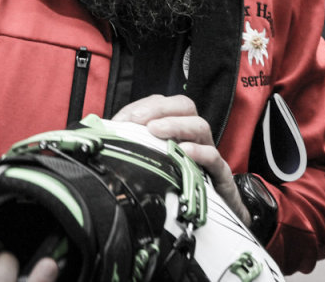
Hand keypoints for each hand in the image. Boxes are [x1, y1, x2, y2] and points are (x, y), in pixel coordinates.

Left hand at [112, 95, 252, 226]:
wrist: (213, 219)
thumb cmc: (179, 187)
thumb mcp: (153, 165)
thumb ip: (134, 149)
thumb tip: (105, 138)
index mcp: (177, 130)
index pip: (164, 104)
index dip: (143, 107)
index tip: (123, 119)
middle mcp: (194, 137)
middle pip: (185, 107)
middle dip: (160, 108)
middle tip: (138, 120)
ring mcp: (208, 153)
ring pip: (200, 127)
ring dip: (176, 124)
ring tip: (155, 129)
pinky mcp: (220, 174)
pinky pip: (214, 157)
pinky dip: (200, 152)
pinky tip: (184, 151)